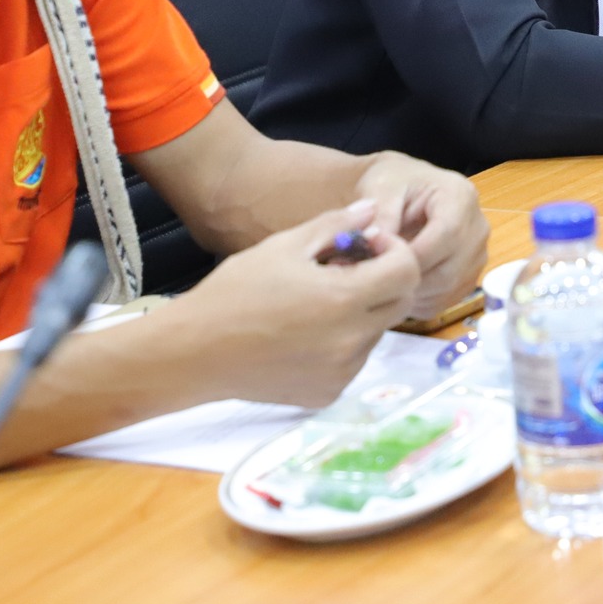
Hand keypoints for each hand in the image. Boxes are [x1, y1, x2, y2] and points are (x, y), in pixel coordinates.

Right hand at [171, 199, 420, 407]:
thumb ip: (336, 225)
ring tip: (318, 301)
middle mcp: (350, 341)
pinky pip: (354, 360)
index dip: (394, 249)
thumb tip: (372, 210)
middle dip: (385, 279)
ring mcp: (341, 373)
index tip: (367, 244)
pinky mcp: (328, 393)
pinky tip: (306, 332)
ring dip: (363, 311)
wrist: (195, 352)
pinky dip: (343, 342)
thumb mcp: (285, 246)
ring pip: (377, 332)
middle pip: (399, 303)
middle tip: (347, 268)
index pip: (407, 270)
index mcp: (343, 299)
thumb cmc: (236, 291)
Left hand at [357, 153, 489, 319]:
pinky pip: (446, 300)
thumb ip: (379, 216)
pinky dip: (420, 301)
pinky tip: (400, 285)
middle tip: (378, 275)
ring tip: (386, 277)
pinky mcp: (469, 276)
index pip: (447, 235)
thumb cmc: (393, 184)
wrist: (402, 191)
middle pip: (450, 269)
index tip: (382, 260)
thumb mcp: (381, 188)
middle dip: (410, 277)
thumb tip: (372, 245)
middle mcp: (478, 227)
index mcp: (460, 197)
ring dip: (413, 291)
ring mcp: (477, 254)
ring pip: (448, 289)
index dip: (413, 255)